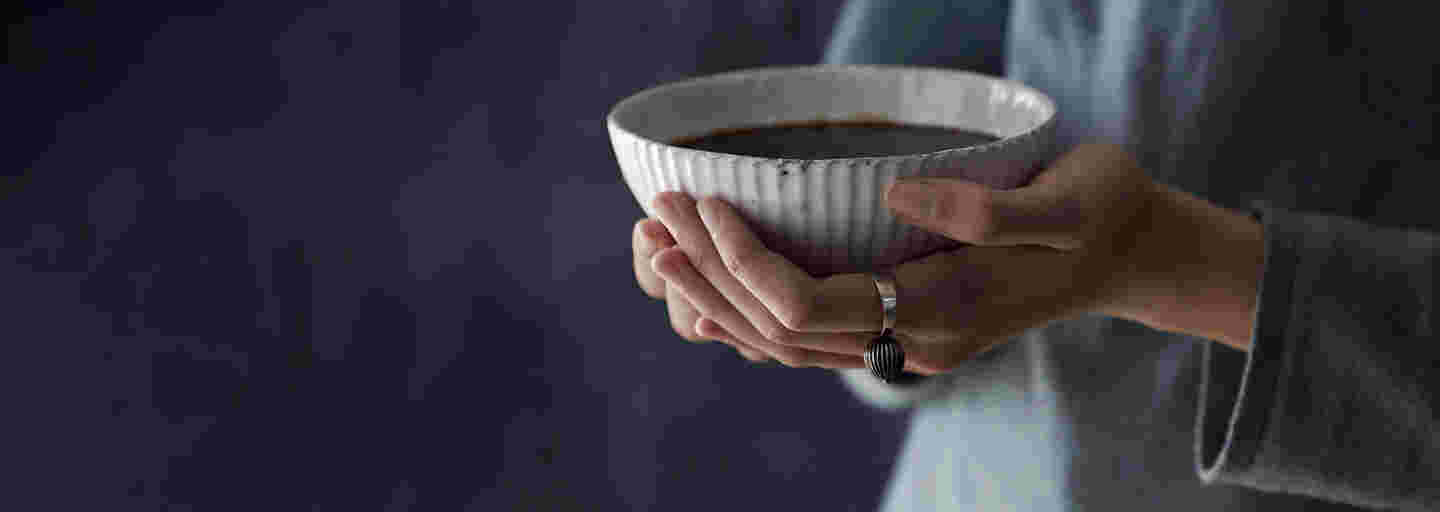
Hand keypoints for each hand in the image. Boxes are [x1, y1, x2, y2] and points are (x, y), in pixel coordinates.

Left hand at [634, 143, 1262, 370]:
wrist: (1133, 254)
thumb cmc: (1104, 212)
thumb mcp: (1070, 199)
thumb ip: (990, 209)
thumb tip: (900, 198)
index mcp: (941, 310)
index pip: (808, 305)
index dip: (745, 262)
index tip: (707, 204)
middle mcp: (912, 340)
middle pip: (779, 330)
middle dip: (709, 277)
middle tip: (654, 221)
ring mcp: (906, 341)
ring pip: (785, 344)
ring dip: (717, 298)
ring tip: (661, 248)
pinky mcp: (902, 326)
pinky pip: (808, 341)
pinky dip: (750, 317)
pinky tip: (713, 285)